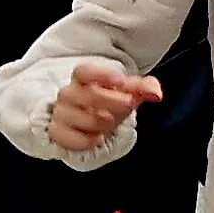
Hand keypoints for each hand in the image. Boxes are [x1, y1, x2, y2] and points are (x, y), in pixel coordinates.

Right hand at [47, 58, 161, 153]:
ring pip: (80, 118)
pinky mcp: (57, 132)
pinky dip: (86, 141)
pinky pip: (68, 138)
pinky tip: (98, 138)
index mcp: (83, 79)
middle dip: (112, 101)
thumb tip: (156, 94)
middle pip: (87, 95)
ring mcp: (61, 113)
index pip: (84, 72)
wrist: (91, 121)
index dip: (101, 75)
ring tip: (111, 121)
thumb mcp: (127, 92)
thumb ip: (144, 88)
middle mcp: (68, 94)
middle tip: (128, 104)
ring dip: (103, 123)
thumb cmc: (109, 102)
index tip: (120, 81)